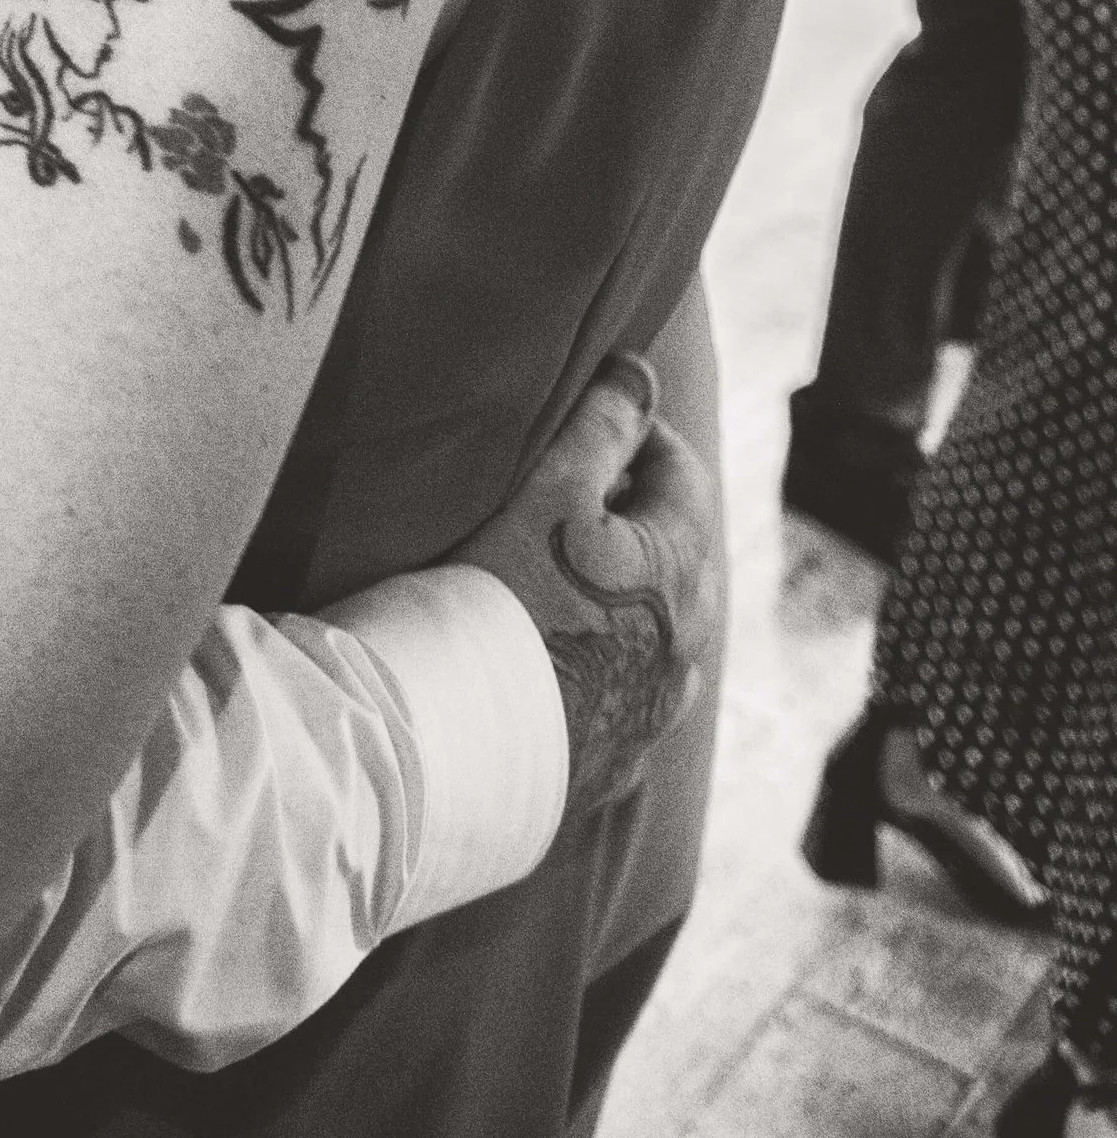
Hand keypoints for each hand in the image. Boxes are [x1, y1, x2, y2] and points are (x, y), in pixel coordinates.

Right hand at [450, 355, 721, 816]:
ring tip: (555, 570)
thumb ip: (602, 426)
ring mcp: (652, 714)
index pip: (682, 475)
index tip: (594, 415)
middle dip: (633, 513)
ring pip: (655, 631)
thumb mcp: (549, 490)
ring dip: (621, 592)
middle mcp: (686, 649)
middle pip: (676, 554)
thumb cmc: (498, 596)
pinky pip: (620, 695)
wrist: (452, 739)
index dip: (639, 433)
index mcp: (680, 572)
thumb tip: (640, 374)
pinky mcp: (611, 762)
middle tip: (567, 485)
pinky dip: (598, 660)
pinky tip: (548, 654)